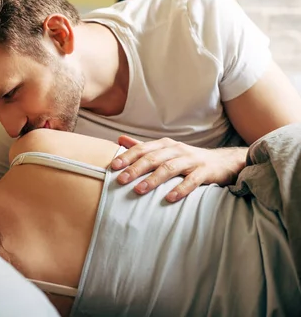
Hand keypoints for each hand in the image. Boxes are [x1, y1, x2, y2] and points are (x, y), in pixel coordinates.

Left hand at [110, 136, 246, 202]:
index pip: (143, 149)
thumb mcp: (166, 150)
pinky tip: (169, 198)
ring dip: (153, 180)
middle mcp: (177, 150)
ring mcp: (192, 160)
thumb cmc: (187, 158)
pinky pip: (192, 180)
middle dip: (135, 168)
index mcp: (165, 144)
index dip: (127, 156)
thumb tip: (120, 139)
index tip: (113, 166)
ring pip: (170, 168)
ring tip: (139, 190)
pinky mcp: (205, 172)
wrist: (223, 162)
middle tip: (120, 180)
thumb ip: (143, 147)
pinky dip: (180, 189)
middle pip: (153, 158)